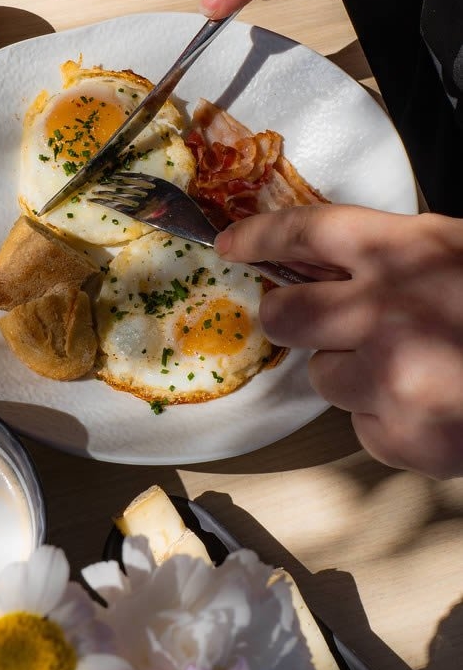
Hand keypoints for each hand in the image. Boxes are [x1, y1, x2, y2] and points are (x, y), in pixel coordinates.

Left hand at [214, 206, 462, 477]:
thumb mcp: (458, 253)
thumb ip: (396, 256)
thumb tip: (328, 268)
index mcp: (404, 252)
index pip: (304, 233)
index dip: (259, 237)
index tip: (231, 244)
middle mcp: (384, 312)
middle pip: (284, 314)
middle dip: (289, 317)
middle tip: (311, 320)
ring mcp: (387, 379)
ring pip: (321, 375)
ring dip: (351, 371)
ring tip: (414, 367)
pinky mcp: (399, 436)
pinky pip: (360, 424)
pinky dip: (385, 417)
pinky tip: (433, 405)